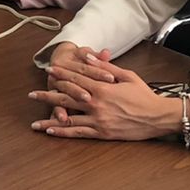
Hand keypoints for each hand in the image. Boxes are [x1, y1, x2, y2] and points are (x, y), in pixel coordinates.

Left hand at [28, 59, 183, 140]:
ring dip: (49, 120)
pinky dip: (63, 133)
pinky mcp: (102, 133)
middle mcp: (96, 103)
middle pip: (66, 98)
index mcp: (102, 87)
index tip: (49, 71)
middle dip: (47, 96)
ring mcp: (98, 119)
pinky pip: (78, 133)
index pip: (76, 79)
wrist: (158, 117)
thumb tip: (87, 56)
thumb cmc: (143, 95)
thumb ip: (105, 66)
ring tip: (33, 123)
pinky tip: (51, 132)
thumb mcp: (126, 75)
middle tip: (31, 95)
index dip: (61, 75)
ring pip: (68, 118)